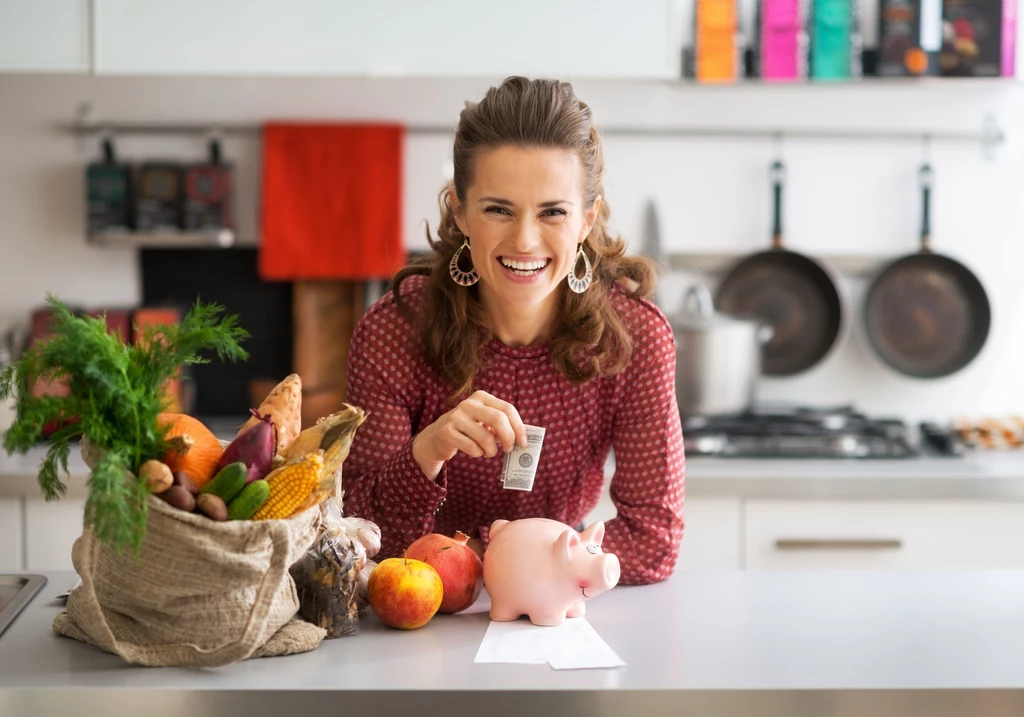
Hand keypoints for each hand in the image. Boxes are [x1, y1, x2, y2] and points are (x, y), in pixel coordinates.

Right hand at [412, 390, 526, 480]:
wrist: (436, 438)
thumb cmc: (467, 430)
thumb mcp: (484, 421)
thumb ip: (502, 425)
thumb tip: (522, 437)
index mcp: (481, 397)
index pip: (507, 409)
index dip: (519, 427)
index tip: (523, 442)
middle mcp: (468, 404)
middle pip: (499, 420)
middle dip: (508, 438)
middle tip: (509, 449)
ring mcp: (456, 417)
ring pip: (486, 438)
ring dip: (491, 451)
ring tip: (488, 452)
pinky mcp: (447, 432)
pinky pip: (473, 448)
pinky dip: (478, 454)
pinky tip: (475, 451)